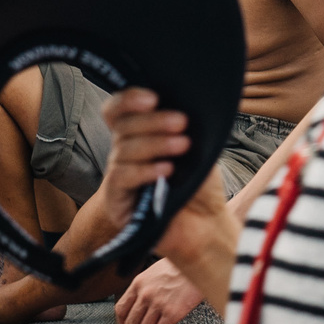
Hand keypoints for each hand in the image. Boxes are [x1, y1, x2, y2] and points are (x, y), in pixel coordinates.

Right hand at [97, 86, 189, 201]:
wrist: (205, 225)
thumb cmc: (200, 185)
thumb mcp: (199, 148)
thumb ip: (187, 127)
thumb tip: (188, 101)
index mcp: (140, 135)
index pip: (118, 110)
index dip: (128, 99)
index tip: (154, 98)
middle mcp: (125, 152)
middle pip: (124, 126)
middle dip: (154, 120)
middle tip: (182, 122)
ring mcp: (119, 175)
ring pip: (124, 150)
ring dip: (156, 144)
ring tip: (184, 146)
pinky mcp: (117, 200)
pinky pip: (121, 177)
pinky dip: (145, 170)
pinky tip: (167, 170)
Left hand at [117, 259, 206, 323]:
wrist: (196, 263)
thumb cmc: (179, 266)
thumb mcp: (154, 272)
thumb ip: (145, 287)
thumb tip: (140, 304)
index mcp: (138, 284)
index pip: (120, 309)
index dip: (123, 323)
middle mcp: (145, 294)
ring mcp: (157, 304)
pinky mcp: (171, 312)